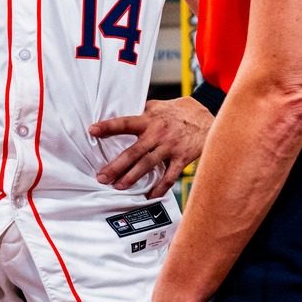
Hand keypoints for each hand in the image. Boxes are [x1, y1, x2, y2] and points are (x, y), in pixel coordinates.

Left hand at [91, 97, 213, 195]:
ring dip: (132, 177)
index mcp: (149, 120)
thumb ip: (143, 112)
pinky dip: (159, 188)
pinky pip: (169, 176)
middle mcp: (158, 134)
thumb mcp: (160, 106)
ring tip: (119, 187)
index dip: (109, 126)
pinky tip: (149, 195)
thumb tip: (124, 111)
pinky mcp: (182, 158)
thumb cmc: (181, 112)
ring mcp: (170, 147)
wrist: (209, 119)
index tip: (93, 130)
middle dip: (116, 165)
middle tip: (102, 177)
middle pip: (133, 151)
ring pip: (148, 165)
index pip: (125, 123)